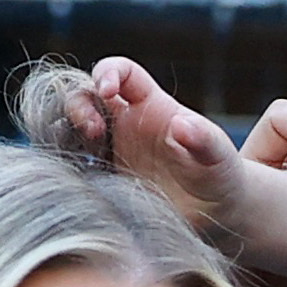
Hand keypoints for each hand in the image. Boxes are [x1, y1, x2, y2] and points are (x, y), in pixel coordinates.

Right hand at [61, 57, 242, 222]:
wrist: (215, 215)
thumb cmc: (220, 177)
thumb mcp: (218, 158)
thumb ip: (204, 140)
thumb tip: (183, 125)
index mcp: (150, 105)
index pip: (121, 71)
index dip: (107, 72)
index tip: (105, 91)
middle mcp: (125, 124)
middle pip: (85, 96)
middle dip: (79, 106)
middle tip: (94, 133)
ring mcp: (112, 152)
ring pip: (72, 129)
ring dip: (66, 135)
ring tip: (85, 158)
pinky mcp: (104, 180)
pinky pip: (73, 165)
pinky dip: (66, 167)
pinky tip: (78, 181)